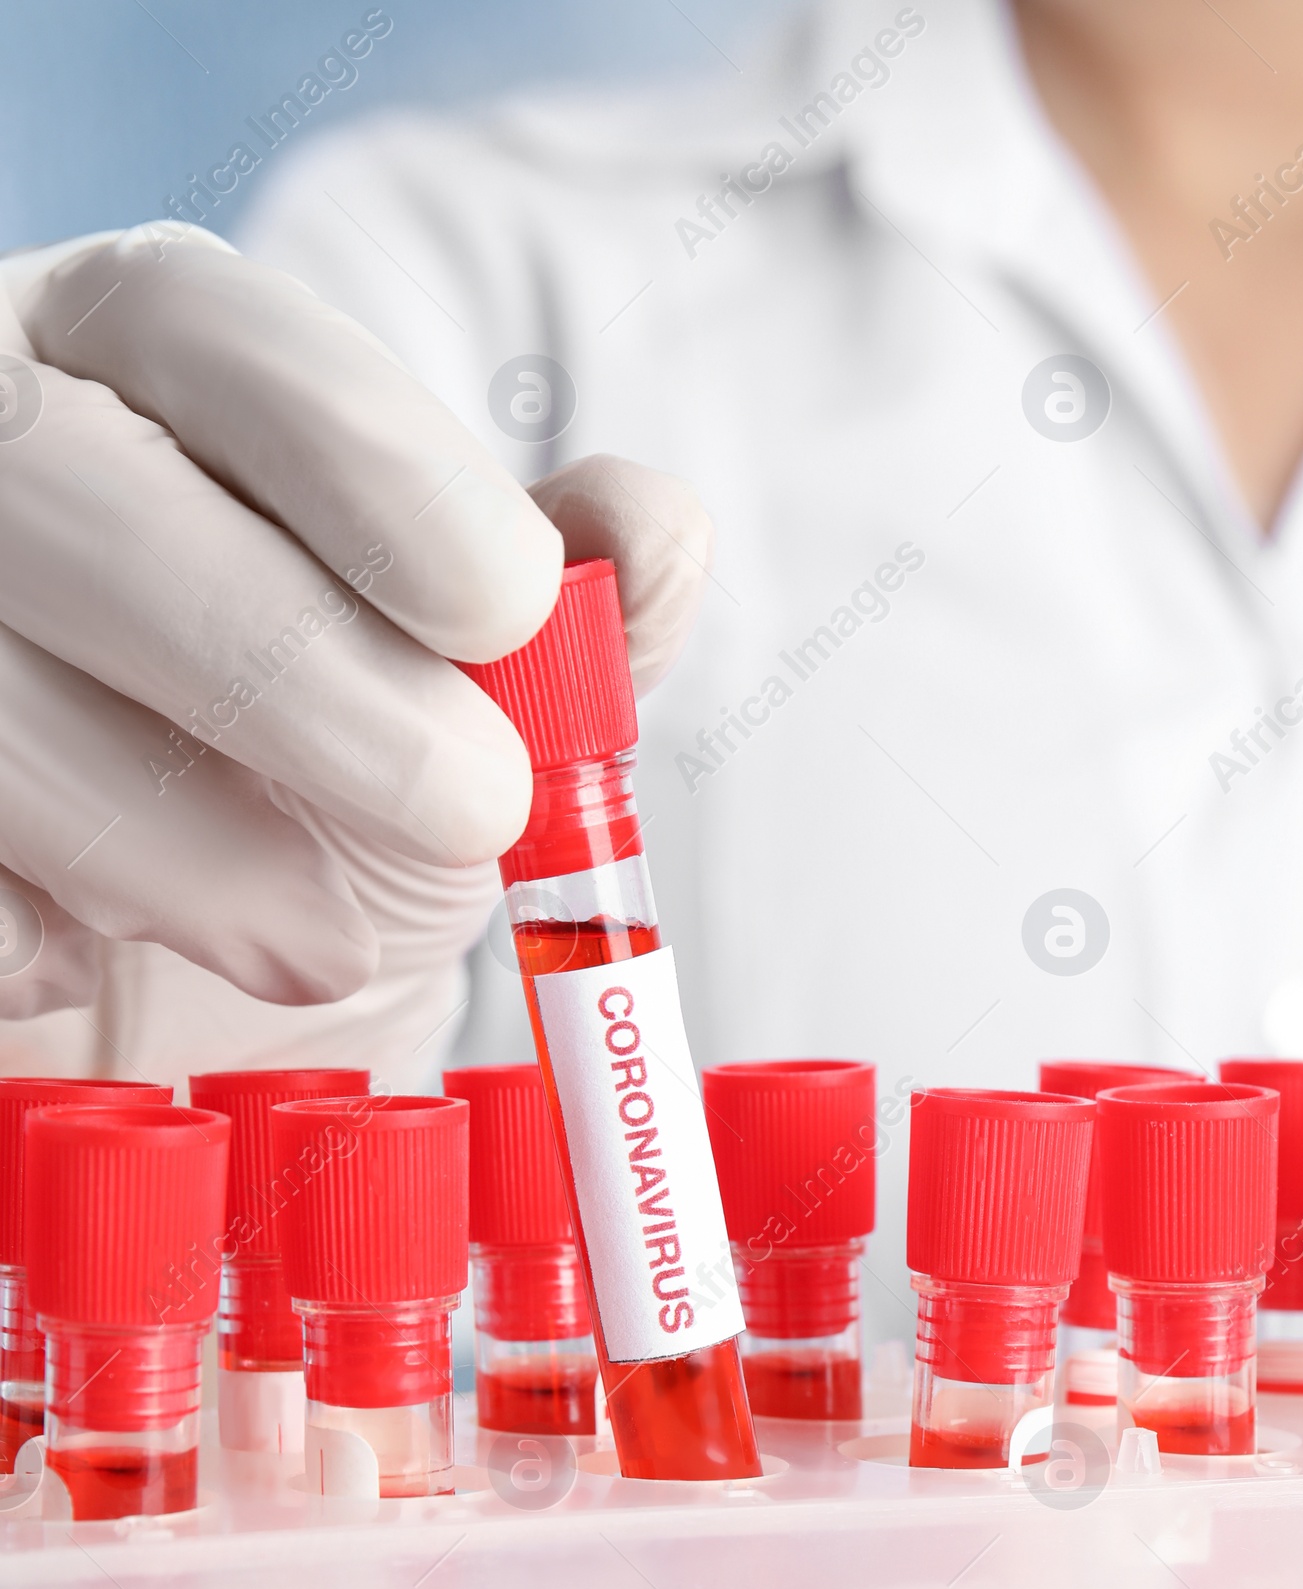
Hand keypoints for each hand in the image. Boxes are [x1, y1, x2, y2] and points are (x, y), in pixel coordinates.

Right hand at [0, 222, 712, 1017]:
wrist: (187, 954)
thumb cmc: (331, 785)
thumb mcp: (473, 693)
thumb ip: (568, 619)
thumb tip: (656, 534)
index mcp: (142, 352)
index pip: (214, 331)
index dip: (367, 466)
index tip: (508, 608)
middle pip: (77, 495)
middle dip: (288, 669)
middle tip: (466, 808)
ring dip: (182, 848)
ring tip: (315, 939)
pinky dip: (32, 937)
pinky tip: (97, 958)